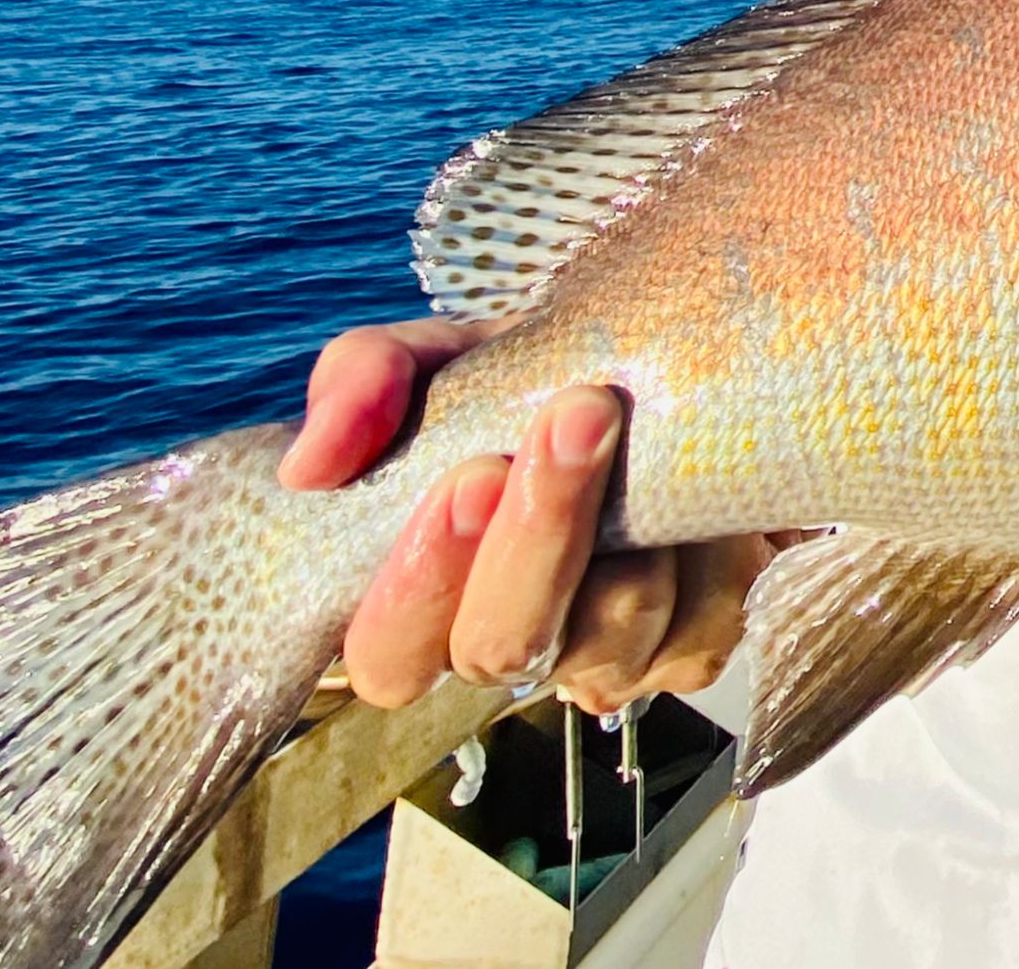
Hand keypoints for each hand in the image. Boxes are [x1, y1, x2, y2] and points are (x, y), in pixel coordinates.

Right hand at [280, 318, 779, 711]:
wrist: (666, 375)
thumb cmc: (528, 380)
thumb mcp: (442, 357)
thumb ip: (363, 382)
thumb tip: (311, 466)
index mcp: (423, 598)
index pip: (385, 659)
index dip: (417, 588)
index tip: (469, 474)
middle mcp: (505, 641)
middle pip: (499, 650)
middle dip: (537, 536)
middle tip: (577, 414)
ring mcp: (600, 661)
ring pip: (607, 636)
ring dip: (633, 526)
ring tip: (646, 419)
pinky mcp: (691, 649)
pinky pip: (702, 619)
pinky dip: (707, 541)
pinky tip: (702, 478)